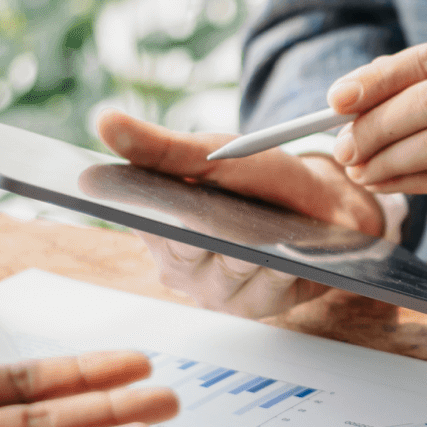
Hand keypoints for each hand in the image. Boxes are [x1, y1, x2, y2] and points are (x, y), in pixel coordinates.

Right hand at [97, 110, 383, 318]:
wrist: (323, 205)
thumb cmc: (258, 180)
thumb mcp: (211, 153)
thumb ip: (160, 147)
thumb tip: (103, 120)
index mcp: (155, 227)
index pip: (135, 215)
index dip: (130, 203)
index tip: (119, 189)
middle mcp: (178, 267)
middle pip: (183, 248)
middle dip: (203, 224)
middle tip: (215, 208)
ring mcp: (214, 291)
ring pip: (227, 268)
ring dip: (249, 246)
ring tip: (266, 228)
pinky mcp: (254, 306)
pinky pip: (264, 287)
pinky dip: (279, 267)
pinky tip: (292, 253)